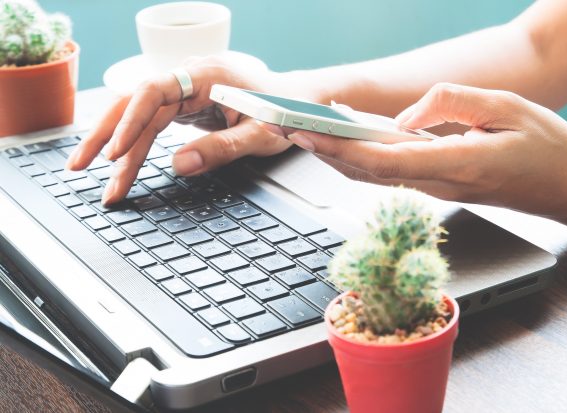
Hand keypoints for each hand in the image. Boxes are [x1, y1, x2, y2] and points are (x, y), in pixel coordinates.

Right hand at [66, 53, 299, 204]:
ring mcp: (185, 90)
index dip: (130, 122)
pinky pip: (152, 122)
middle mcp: (189, 77)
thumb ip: (223, 148)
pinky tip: (119, 161)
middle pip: (134, 102)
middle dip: (105, 135)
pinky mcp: (186, 104)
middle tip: (78, 167)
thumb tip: (180, 165)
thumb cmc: (284, 112)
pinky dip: (135, 143)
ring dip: (114, 143)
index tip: (115, 154)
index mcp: (205, 75)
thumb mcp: (261, 134)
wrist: (296, 100)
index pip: (154, 92)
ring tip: (91, 173)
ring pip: (138, 113)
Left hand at [277, 83, 566, 235]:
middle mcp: (440, 183)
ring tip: (303, 131)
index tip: (306, 132)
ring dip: (334, 155)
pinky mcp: (439, 186)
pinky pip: (390, 174)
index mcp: (457, 164)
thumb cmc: (548, 147)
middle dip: (321, 150)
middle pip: (366, 171)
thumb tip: (403, 118)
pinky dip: (359, 158)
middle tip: (285, 127)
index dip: (339, 147)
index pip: (383, 161)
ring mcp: (437, 189)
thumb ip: (450, 105)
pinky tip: (344, 141)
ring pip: (373, 175)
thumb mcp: (507, 106)